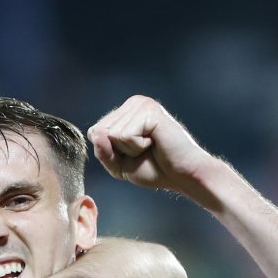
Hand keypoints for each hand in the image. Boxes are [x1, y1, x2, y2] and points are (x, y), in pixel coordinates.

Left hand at [87, 96, 215, 198]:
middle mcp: (133, 103)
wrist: (182, 175)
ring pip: (111, 134)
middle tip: (143, 151)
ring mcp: (142, 104)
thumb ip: (102, 151)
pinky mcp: (150, 111)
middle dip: (118, 150)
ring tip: (150, 146)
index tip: (133, 153)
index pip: (94, 133)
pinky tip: (155, 142)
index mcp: (124, 111)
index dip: (109, 151)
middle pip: (100, 132)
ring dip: (129, 149)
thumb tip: (96, 132)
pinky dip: (137, 147)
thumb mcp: (118, 164)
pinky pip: (125, 136)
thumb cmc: (153, 169)